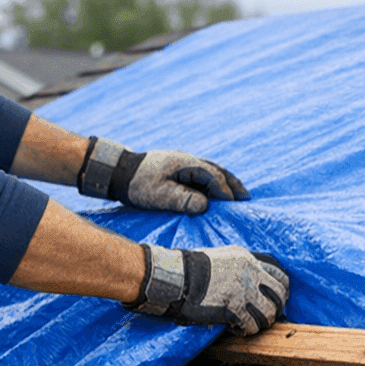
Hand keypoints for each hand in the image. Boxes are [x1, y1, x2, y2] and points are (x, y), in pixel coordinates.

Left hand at [78, 138, 248, 214]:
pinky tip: (216, 193)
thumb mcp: (158, 195)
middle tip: (246, 198)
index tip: (234, 204)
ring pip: (210, 171)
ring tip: (237, 195)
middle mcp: (186, 160)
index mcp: (184, 163)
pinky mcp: (177, 169)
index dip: (225, 190)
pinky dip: (213, 183)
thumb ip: (182, 199)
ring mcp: (182, 163)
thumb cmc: (137, 185)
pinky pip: (201, 175)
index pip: (211, 176)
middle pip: (216, 170)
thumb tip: (205, 205)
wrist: (119, 172)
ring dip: (225, 182)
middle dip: (232, 184)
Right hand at [125, 245, 288, 334]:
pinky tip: (237, 328)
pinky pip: (251, 325)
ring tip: (251, 324)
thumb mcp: (223, 257)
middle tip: (267, 315)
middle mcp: (250, 273)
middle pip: (280, 294)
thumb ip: (242, 266)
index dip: (281, 290)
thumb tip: (254, 280)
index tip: (277, 298)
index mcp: (248, 259)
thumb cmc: (193, 268)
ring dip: (262, 321)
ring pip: (268, 313)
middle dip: (276, 307)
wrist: (178, 277)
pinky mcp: (233, 308)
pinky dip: (246, 330)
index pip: (280, 274)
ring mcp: (243, 291)